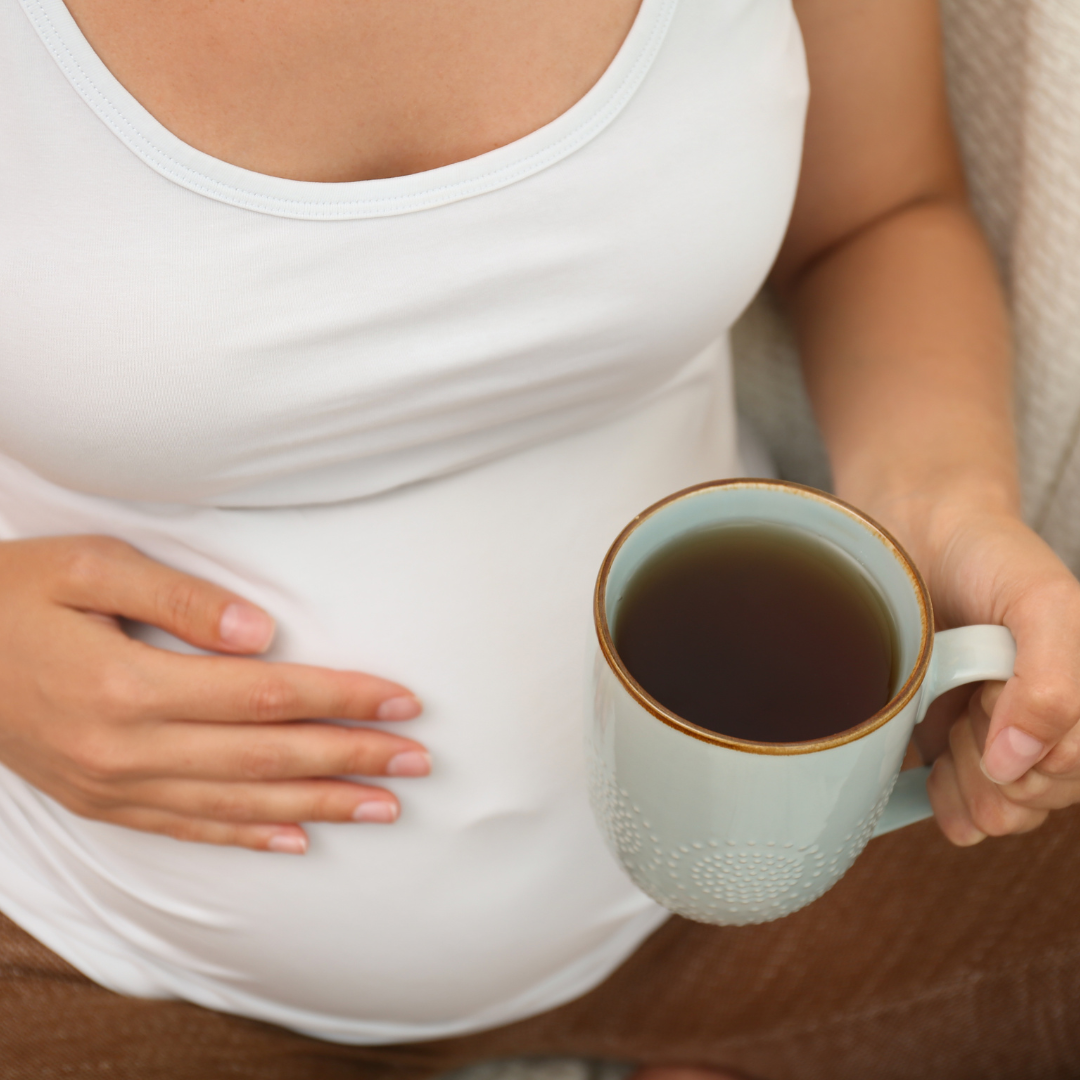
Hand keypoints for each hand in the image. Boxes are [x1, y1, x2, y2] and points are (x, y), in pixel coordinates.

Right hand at [0, 535, 428, 852]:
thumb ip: (180, 601)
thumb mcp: (88, 568)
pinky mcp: (100, 800)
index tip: (402, 701)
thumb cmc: (12, 593)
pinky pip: (187, 827)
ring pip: (239, 803)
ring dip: (319, 804)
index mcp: (127, 686)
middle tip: (419, 761)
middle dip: (351, 758)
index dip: (341, 699)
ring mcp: (111, 785)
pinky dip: (249, 836)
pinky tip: (297, 839)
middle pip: (266, 758)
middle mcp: (125, 749)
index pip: (265, 697)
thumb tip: (264, 634)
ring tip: (385, 806)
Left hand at [895, 509, 1079, 844]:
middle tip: (966, 700)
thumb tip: (1018, 764)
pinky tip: (932, 766)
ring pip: (997, 813)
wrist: (913, 535)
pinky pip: (957, 815)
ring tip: (949, 720)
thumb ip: (1052, 682)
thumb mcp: (1042, 602)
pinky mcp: (953, 753)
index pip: (1066, 774)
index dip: (1026, 746)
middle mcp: (1050, 728)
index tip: (991, 692)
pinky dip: (941, 798)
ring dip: (965, 779)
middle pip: (1031, 801)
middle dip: (990, 760)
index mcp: (1079, 701)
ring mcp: (1001, 745)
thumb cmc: (986, 558)